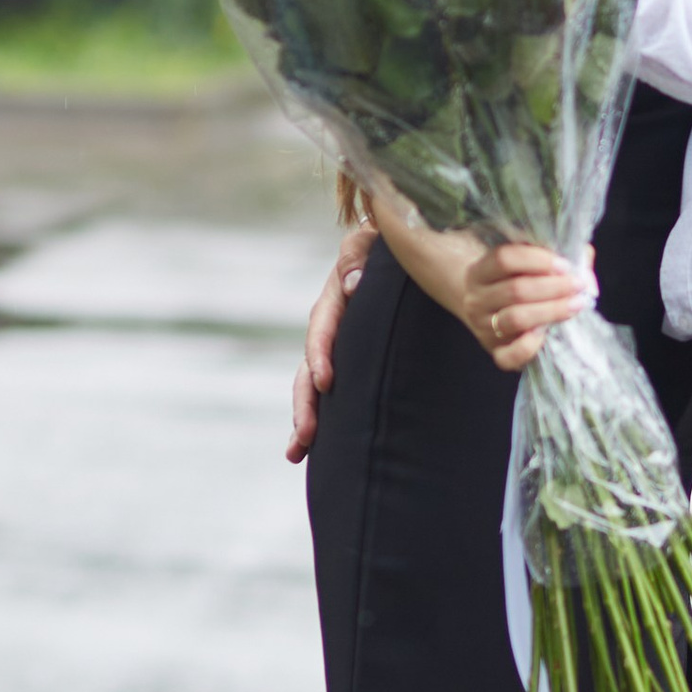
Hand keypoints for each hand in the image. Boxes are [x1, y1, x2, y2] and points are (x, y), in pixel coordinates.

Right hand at [287, 221, 375, 462]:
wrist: (394, 251)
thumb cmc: (386, 245)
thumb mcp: (372, 239)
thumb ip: (359, 254)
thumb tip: (352, 284)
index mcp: (335, 299)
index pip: (322, 329)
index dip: (320, 355)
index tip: (325, 382)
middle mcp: (329, 327)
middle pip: (307, 369)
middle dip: (305, 403)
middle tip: (306, 436)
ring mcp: (335, 347)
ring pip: (310, 387)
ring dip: (303, 418)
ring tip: (297, 452)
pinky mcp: (345, 361)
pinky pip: (328, 392)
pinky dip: (319, 419)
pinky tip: (308, 450)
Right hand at [460, 239, 593, 374]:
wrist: (487, 312)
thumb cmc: (515, 281)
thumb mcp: (526, 263)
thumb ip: (555, 258)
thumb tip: (584, 266)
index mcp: (480, 271)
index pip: (504, 259)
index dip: (537, 260)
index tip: (564, 265)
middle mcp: (476, 299)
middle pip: (515, 290)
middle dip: (553, 287)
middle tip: (578, 285)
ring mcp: (483, 328)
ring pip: (516, 318)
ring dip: (551, 310)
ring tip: (576, 304)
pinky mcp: (495, 353)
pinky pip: (510, 355)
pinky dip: (531, 345)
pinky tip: (549, 332)